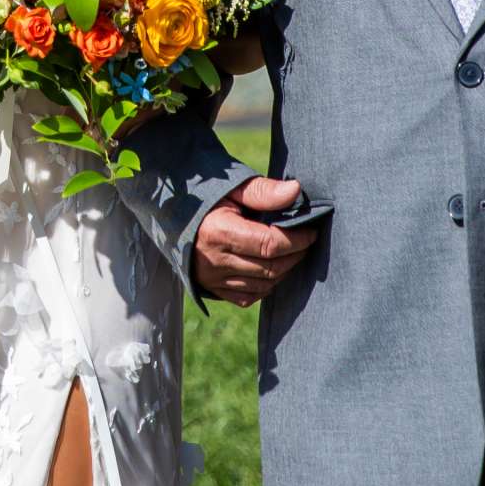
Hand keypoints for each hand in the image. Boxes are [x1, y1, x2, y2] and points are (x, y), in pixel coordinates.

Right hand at [192, 176, 319, 305]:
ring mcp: (213, 279)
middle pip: (271, 268)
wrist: (172, 218)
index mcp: (220, 232)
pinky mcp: (213, 289)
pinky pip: (248, 297)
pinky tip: (272, 269)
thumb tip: (296, 191)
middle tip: (307, 241)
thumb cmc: (206, 199)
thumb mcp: (232, 189)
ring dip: (284, 271)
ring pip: (263, 285)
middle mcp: (216, 260)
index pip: (270, 244)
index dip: (297, 240)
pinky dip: (266, 286)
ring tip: (292, 253)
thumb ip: (263, 191)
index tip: (312, 231)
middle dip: (296, 255)